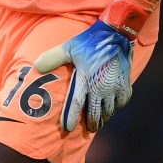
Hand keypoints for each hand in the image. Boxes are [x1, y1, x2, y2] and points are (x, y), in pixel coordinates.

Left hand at [33, 0, 149, 132]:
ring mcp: (115, 86)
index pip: (76, 104)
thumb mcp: (69, 47)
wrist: (117, 33)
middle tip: (89, 129)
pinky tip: (113, 105)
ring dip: (104, 116)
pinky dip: (117, 105)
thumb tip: (36, 66)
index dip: (71, 118)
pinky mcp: (125, 83)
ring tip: (100, 119)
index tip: (68, 128)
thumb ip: (53, 57)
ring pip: (110, 109)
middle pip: (96, 113)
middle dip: (92, 123)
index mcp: (85, 79)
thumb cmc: (90, 40)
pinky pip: (122, 101)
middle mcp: (101, 86)